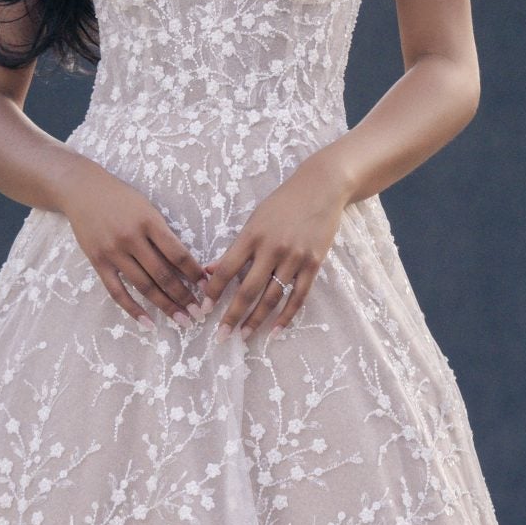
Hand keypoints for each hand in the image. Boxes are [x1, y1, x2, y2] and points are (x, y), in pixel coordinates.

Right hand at [60, 155, 208, 327]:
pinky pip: (117, 292)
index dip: (194, 273)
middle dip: (183, 296)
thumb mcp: (147, 208)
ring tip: (182, 320)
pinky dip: (133, 309)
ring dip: (165, 305)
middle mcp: (131, 237)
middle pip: (163, 274)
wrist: (82, 190)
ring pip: (144, 286)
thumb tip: (185, 265)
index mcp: (149, 221)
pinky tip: (148, 322)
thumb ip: (162, 234)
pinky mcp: (98, 262)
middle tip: (198, 312)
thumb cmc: (121, 198)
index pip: (177, 253)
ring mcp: (113, 251)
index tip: (207, 287)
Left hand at [201, 149, 349, 338]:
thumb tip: (211, 271)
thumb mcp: (254, 220)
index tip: (204, 309)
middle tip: (220, 335)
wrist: (321, 188)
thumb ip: (235, 248)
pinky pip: (298, 296)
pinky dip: (286, 316)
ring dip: (257, 320)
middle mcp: (272, 248)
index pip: (227, 269)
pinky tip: (275, 330)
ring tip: (244, 336)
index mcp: (252, 235)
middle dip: (232, 315)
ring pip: (272, 297)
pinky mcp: (314, 264)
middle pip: (248, 290)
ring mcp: (295, 258)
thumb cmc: (282, 204)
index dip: (213, 291)